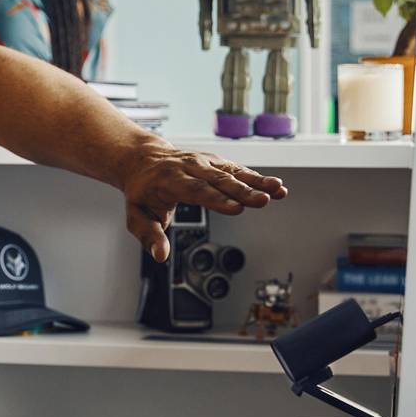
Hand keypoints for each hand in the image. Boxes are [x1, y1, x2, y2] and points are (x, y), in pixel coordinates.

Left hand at [119, 144, 287, 262]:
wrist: (143, 160)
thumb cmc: (142, 192)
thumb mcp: (137, 216)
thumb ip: (149, 236)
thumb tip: (160, 256)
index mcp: (170, 180)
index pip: (196, 190)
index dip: (217, 199)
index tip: (237, 209)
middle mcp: (190, 168)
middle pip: (219, 180)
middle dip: (242, 191)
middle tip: (263, 201)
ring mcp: (204, 163)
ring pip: (232, 172)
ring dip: (257, 181)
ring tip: (278, 190)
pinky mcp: (215, 162)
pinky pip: (237, 170)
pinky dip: (258, 177)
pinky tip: (276, 186)